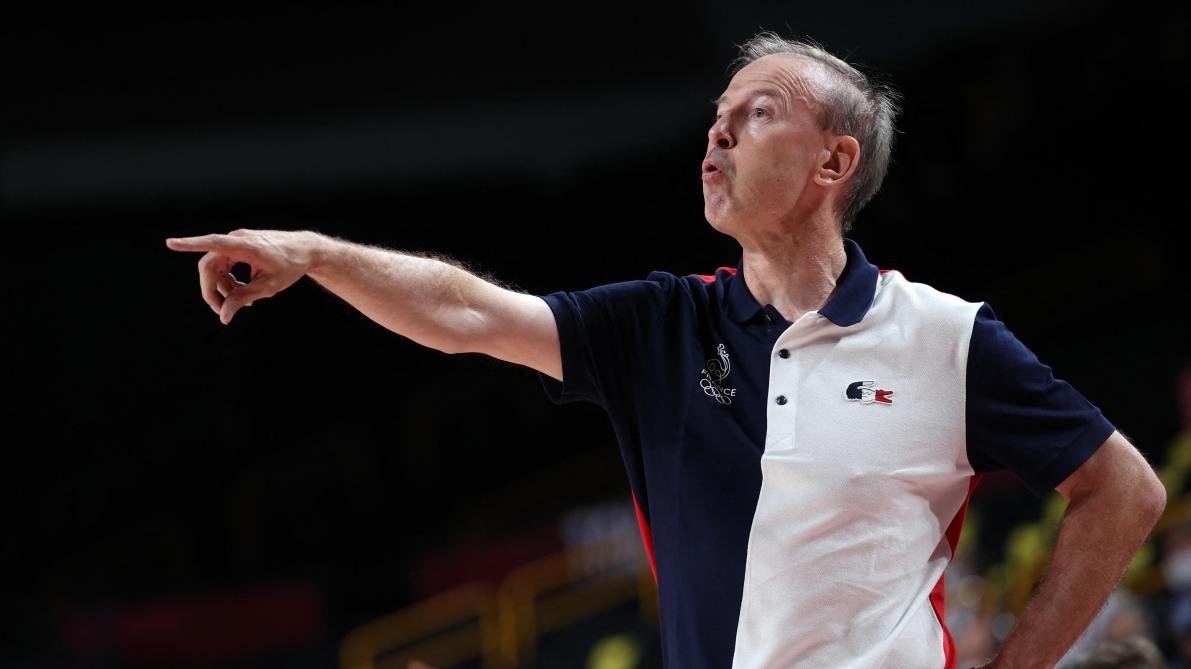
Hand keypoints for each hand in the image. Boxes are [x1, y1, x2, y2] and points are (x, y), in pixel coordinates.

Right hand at [165, 229, 317, 324]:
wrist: (306, 250)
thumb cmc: (290, 266)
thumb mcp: (269, 287)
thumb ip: (243, 299)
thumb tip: (223, 316)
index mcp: (246, 246)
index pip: (213, 243)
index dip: (190, 244)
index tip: (170, 243)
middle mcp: (237, 240)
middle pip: (210, 266)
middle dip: (212, 290)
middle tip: (222, 311)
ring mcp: (237, 242)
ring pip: (216, 268)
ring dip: (224, 287)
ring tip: (244, 302)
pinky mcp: (239, 247)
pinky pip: (224, 265)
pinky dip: (229, 280)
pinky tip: (243, 292)